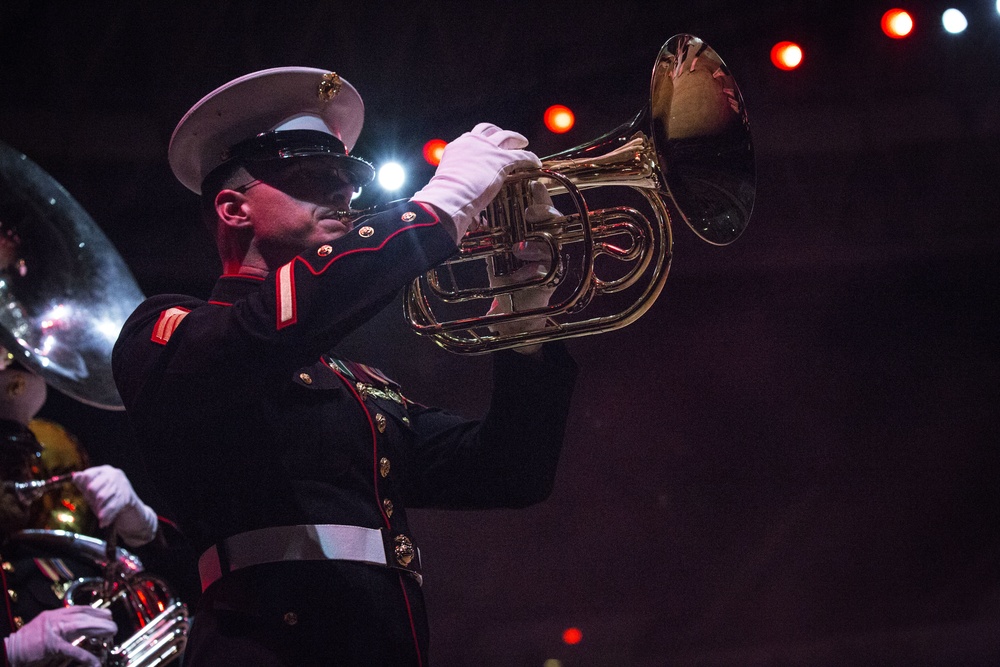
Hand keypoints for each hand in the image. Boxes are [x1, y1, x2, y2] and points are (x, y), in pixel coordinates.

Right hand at [3, 606, 115, 666]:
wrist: (8, 650)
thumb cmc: (26, 642)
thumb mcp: (45, 627)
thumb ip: (61, 625)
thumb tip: (79, 626)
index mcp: (53, 614)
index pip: (79, 608)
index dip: (95, 609)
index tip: (107, 612)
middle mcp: (54, 619)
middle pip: (83, 614)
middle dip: (100, 618)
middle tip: (113, 623)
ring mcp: (52, 631)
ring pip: (81, 625)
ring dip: (98, 628)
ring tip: (111, 631)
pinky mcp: (50, 645)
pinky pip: (72, 649)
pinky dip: (85, 655)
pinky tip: (94, 661)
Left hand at [72, 465, 157, 546]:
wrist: (133, 511)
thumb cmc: (110, 499)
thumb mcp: (96, 491)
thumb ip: (84, 484)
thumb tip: (76, 476)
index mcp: (105, 471)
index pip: (87, 476)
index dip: (84, 487)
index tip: (87, 496)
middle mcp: (114, 474)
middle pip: (93, 487)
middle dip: (92, 500)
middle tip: (95, 507)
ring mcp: (122, 485)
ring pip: (102, 498)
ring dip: (99, 509)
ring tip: (100, 516)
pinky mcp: (127, 496)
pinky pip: (112, 507)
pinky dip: (106, 516)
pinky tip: (103, 523)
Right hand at [411, 123, 541, 241]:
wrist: (450, 195)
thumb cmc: (445, 195)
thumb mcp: (448, 181)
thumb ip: (456, 182)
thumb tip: (458, 197)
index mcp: (459, 147)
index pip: (472, 138)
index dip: (482, 141)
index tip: (487, 146)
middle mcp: (473, 142)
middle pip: (489, 130)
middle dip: (498, 132)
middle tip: (507, 139)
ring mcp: (488, 149)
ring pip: (506, 136)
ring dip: (516, 138)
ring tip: (524, 143)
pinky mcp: (503, 159)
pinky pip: (521, 155)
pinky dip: (530, 158)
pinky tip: (536, 162)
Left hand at [487, 181, 561, 352]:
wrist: (512, 312)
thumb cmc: (505, 279)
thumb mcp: (494, 253)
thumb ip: (490, 234)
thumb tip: (475, 212)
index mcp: (533, 232)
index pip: (538, 207)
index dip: (538, 193)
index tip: (531, 182)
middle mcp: (546, 241)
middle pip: (554, 217)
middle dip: (544, 207)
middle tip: (527, 210)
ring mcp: (552, 258)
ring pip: (555, 237)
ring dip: (539, 235)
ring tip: (521, 239)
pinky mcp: (553, 275)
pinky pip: (550, 263)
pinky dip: (536, 261)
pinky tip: (523, 263)